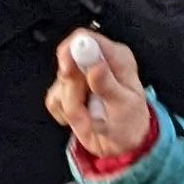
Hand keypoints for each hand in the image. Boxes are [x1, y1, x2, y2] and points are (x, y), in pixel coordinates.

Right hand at [43, 29, 151, 163]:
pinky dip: (65, 114)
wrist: (122, 145)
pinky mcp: (67, 92)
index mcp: (115, 56)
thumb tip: (95, 64)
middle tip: (86, 106)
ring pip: (58, 85)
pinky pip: (53, 100)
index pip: (84, 38)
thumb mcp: (124, 104)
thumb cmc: (130, 122)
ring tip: (92, 118)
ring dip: (72, 107)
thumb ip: (107, 83)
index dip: (71, 51)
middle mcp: (96, 62)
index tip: (68, 72)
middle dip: (72, 90)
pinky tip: (83, 119)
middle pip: (66, 62)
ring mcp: (80, 77)